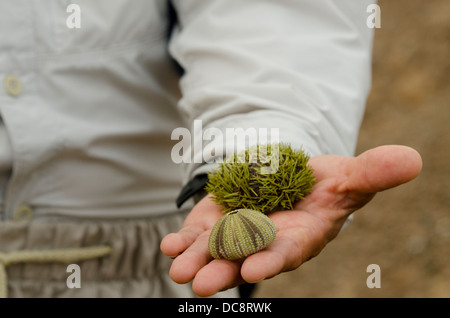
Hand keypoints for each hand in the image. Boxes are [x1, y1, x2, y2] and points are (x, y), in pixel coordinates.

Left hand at [160, 145, 421, 296]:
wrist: (292, 178)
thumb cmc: (325, 184)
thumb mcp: (348, 175)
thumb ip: (373, 172)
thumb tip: (413, 159)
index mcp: (302, 236)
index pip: (288, 251)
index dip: (273, 258)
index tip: (255, 268)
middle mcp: (267, 242)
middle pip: (245, 258)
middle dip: (226, 271)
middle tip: (204, 285)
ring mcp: (239, 234)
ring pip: (217, 252)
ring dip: (198, 261)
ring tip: (179, 270)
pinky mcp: (218, 221)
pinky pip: (199, 235)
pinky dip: (184, 240)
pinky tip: (170, 246)